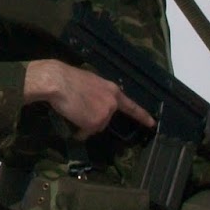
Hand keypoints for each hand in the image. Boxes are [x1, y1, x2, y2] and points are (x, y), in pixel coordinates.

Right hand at [24, 58, 154, 139]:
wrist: (57, 81)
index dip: (142, 115)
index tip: (152, 123)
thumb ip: (97, 92)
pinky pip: (86, 132)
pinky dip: (78, 130)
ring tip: (71, 109)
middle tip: (78, 107)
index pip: (131, 106)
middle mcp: (112, 103)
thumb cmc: (68, 77)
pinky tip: (70, 118)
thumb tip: (93, 102)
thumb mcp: (89, 81)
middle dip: (93, 117)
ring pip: (95, 125)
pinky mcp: (95, 123)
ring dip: (85, 122)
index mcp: (112, 90)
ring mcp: (105, 114)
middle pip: (106, 118)